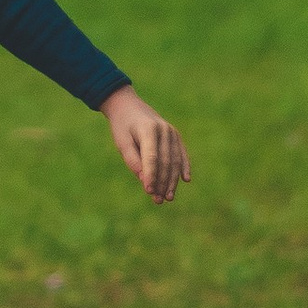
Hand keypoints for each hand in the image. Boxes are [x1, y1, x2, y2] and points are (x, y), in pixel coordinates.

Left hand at [101, 84, 187, 203]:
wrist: (129, 106)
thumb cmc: (122, 126)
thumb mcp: (122, 142)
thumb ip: (133, 160)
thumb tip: (145, 180)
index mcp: (148, 129)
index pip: (152, 157)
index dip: (151, 175)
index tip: (149, 191)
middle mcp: (164, 130)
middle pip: (165, 161)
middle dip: (162, 182)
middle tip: (158, 201)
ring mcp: (172, 132)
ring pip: (175, 160)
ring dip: (172, 180)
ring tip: (167, 197)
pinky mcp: (175, 135)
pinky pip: (181, 153)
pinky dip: (183, 167)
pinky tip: (185, 180)